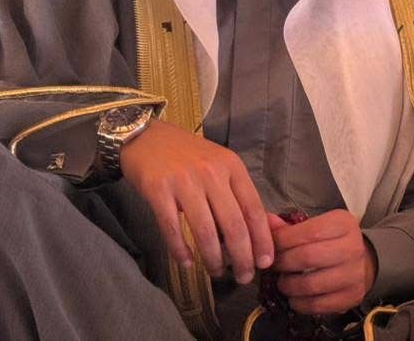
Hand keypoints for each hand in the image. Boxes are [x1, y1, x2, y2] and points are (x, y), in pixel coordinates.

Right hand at [120, 119, 272, 283]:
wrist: (147, 137)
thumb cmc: (189, 156)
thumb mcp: (221, 165)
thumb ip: (239, 193)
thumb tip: (263, 229)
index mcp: (232, 167)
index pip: (254, 209)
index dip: (262, 239)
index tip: (266, 262)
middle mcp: (212, 173)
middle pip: (233, 225)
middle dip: (242, 257)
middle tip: (244, 277)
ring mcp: (184, 181)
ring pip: (205, 231)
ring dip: (213, 259)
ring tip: (216, 272)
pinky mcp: (158, 190)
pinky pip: (173, 229)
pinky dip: (181, 251)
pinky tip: (187, 263)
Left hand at [271, 209, 376, 314]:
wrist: (363, 262)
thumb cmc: (333, 241)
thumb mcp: (318, 226)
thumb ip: (291, 227)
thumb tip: (267, 222)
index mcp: (343, 224)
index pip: (307, 232)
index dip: (282, 241)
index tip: (269, 247)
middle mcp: (353, 247)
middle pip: (307, 257)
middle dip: (283, 263)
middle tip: (274, 266)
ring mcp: (354, 274)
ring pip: (310, 284)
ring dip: (288, 285)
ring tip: (284, 282)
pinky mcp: (351, 297)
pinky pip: (317, 305)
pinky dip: (299, 303)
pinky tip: (295, 296)